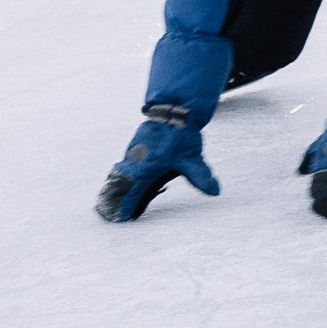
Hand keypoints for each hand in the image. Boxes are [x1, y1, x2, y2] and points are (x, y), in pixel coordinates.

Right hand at [96, 107, 218, 220]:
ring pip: (119, 175)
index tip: (121, 218)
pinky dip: (121, 176)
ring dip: (117, 188)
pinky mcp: (134, 147)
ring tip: (112, 203)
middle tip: (111, 214)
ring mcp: (132, 154)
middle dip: (115, 200)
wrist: (174, 108)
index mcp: (145, 168)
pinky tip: (123, 182)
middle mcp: (134, 162)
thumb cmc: (181, 134)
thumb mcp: (191, 158)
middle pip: (119, 186)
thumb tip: (215, 191)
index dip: (125, 206)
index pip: (131, 192)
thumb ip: (200, 176)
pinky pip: (124, 166)